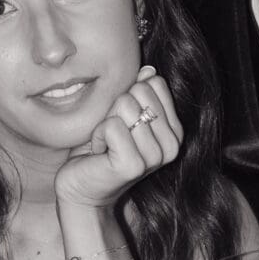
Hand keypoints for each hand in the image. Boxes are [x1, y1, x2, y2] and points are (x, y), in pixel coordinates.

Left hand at [54, 67, 179, 210]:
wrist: (83, 189)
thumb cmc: (102, 150)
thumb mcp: (123, 116)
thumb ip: (139, 93)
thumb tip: (149, 71)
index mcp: (174, 131)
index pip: (155, 83)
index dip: (130, 96)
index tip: (123, 122)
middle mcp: (172, 144)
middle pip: (139, 91)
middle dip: (116, 108)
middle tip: (113, 135)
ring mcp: (154, 157)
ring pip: (124, 105)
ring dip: (105, 123)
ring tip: (107, 145)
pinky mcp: (133, 165)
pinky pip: (111, 125)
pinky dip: (98, 135)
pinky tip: (100, 153)